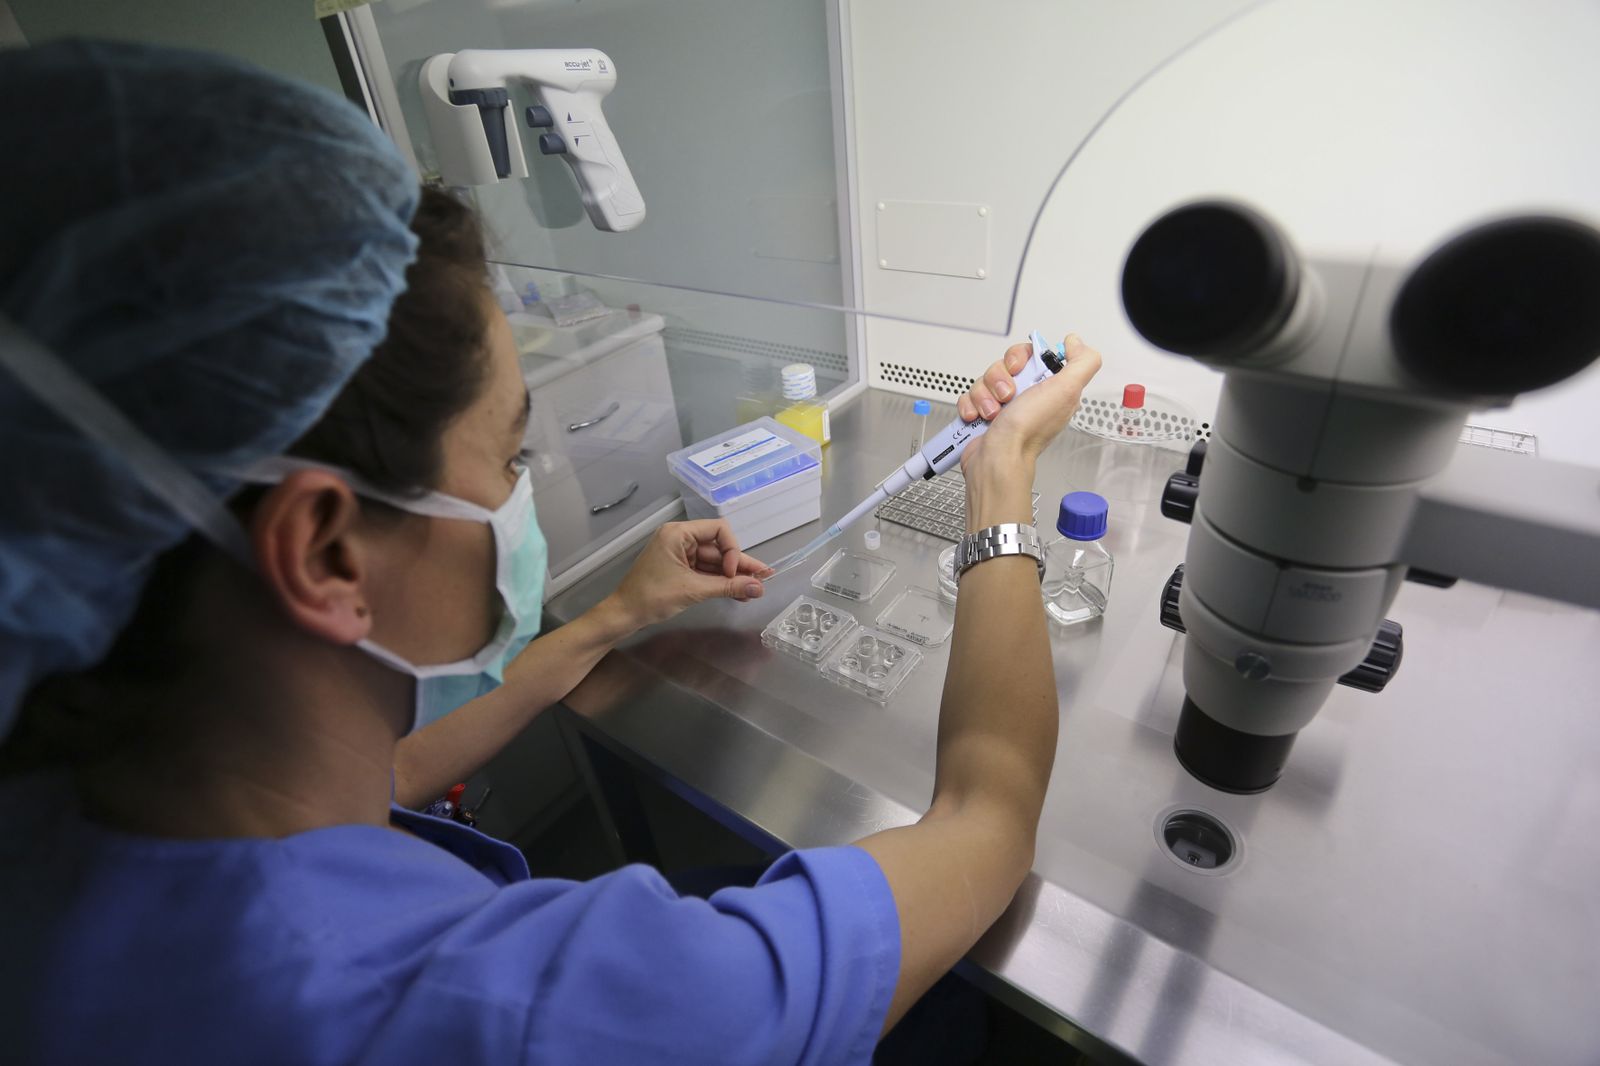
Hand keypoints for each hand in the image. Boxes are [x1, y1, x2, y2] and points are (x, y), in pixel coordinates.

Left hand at [606, 520, 770, 631]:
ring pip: (715, 562)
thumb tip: (759, 587)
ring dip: (733, 577)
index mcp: (678, 533)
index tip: (731, 573)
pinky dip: (720, 583)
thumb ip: (728, 587)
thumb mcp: (692, 590)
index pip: (718, 530)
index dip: (731, 550)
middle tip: (764, 578)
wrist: (624, 615)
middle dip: (739, 566)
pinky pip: (706, 572)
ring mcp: (681, 555)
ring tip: (755, 590)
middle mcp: (681, 539)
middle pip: (719, 548)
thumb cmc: (651, 597)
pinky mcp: (681, 570)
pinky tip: (739, 592)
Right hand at [957, 333, 1101, 473]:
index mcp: (1048, 388)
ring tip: (994, 413)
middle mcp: (1026, 396)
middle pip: (1004, 365)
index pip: (1031, 355)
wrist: (998, 459)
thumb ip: (1082, 362)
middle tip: (1008, 396)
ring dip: (985, 395)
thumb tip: (1075, 342)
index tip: (1019, 369)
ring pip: (985, 380)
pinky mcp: (982, 415)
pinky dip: (970, 406)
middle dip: (999, 378)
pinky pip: (969, 396)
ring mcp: (1003, 406)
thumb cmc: (1029, 431)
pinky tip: (979, 418)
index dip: (1021, 357)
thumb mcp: (1068, 390)